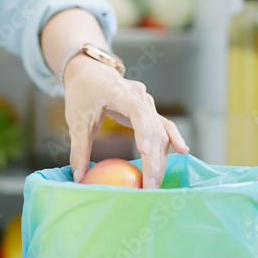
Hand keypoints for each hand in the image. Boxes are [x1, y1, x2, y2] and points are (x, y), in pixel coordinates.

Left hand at [62, 54, 188, 188]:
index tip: (144, 151)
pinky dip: (172, 139)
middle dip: (153, 159)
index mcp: (119, 92)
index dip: (143, 130)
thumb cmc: (82, 93)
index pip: (136, 110)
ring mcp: (147, 102)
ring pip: (160, 130)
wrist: (91, 72)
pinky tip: (182, 150)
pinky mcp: (149, 110)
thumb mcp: (75, 120)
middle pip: (153, 127)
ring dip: (160, 157)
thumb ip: (78, 148)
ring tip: (155, 183)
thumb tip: (78, 176)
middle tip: (149, 186)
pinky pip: (164, 125)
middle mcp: (139, 96)